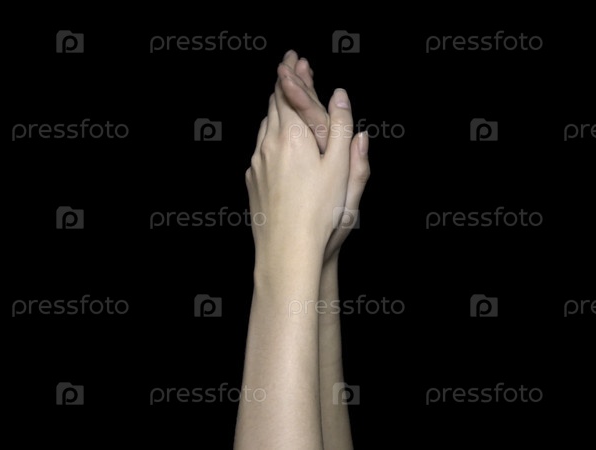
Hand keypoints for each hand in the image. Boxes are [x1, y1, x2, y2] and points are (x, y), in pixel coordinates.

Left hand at [246, 70, 353, 261]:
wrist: (287, 251)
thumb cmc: (321, 214)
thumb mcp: (342, 168)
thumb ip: (342, 128)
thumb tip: (340, 95)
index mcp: (293, 136)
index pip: (288, 93)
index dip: (292, 73)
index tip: (295, 57)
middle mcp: (269, 145)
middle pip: (272, 105)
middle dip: (282, 84)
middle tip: (290, 67)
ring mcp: (257, 163)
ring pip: (264, 126)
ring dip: (275, 108)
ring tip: (284, 98)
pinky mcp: (252, 181)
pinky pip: (260, 148)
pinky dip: (269, 133)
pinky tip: (276, 139)